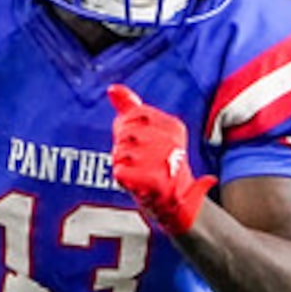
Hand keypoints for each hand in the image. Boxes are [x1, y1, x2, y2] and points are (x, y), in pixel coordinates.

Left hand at [107, 84, 212, 235]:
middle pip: (125, 132)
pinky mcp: (150, 179)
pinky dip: (123, 178)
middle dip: (124, 146)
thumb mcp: (150, 132)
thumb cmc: (159, 164)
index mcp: (172, 126)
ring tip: (140, 171)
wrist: (177, 203)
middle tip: (140, 160)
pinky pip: (119, 170)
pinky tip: (137, 181)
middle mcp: (170, 140)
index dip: (129, 127)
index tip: (141, 141)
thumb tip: (112, 88)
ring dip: (123, 163)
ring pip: (120, 151)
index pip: (135, 114)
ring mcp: (161, 159)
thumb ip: (131, 108)